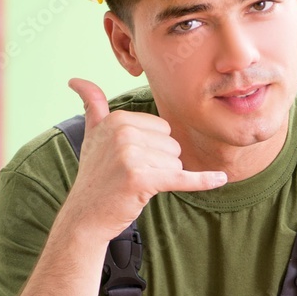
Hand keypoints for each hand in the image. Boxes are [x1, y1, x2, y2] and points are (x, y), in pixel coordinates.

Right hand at [63, 78, 226, 240]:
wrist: (85, 215)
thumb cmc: (95, 176)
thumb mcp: (92, 135)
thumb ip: (92, 105)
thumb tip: (75, 80)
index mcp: (118, 119)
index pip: (163, 128)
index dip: (153, 148)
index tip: (128, 160)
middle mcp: (123, 133)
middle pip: (171, 145)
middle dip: (159, 164)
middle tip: (131, 175)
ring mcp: (131, 156)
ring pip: (176, 163)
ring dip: (162, 178)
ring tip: (136, 185)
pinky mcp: (142, 180)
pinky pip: (182, 178)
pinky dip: (203, 180)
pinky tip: (221, 179)